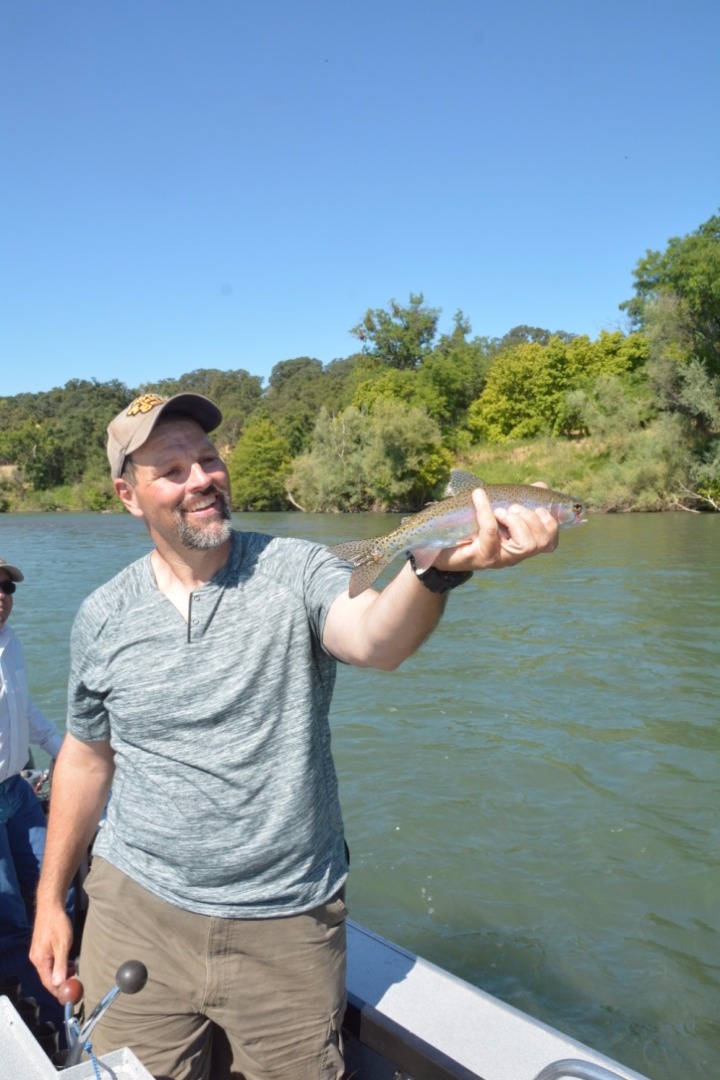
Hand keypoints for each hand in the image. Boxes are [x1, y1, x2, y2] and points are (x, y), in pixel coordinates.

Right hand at [30, 906, 73, 997]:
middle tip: (74, 985)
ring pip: (50, 969)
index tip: (68, 996)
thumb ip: (60, 965)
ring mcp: (39, 953)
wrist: (51, 906)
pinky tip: (68, 963)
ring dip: (61, 973)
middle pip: (48, 977)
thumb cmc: (57, 924)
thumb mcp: (62, 945)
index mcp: (40, 960)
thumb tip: (59, 984)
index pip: (48, 982)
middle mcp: (36, 958)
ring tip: (74, 974)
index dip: (58, 991)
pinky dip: (59, 965)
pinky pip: (50, 962)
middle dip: (61, 982)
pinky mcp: (42, 947)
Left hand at [435, 486, 558, 571]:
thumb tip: (541, 486)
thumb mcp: (495, 510)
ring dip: (517, 520)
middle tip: (512, 507)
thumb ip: (518, 500)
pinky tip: (478, 496)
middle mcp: (514, 556)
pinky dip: (486, 511)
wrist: (438, 548)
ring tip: (500, 511)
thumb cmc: (468, 527)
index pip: (551, 543)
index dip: (551, 524)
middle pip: (542, 543)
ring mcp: (500, 559)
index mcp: (521, 545)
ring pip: (527, 545)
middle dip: (532, 518)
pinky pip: (491, 533)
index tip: (536, 506)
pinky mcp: (481, 557)